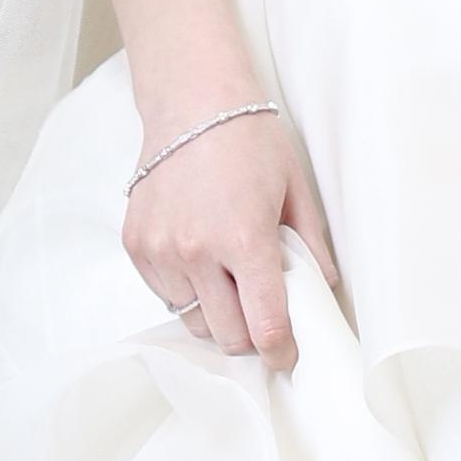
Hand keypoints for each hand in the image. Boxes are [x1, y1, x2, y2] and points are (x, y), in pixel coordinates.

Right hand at [121, 106, 333, 367]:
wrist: (191, 103)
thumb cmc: (248, 140)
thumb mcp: (294, 190)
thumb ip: (310, 246)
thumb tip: (324, 288)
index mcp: (244, 240)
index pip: (265, 325)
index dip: (281, 352)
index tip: (287, 357)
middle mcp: (197, 252)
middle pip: (227, 336)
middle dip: (251, 337)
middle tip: (262, 318)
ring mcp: (161, 250)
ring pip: (193, 321)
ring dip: (215, 315)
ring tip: (229, 283)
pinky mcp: (136, 245)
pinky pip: (165, 295)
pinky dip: (186, 292)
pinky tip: (201, 262)